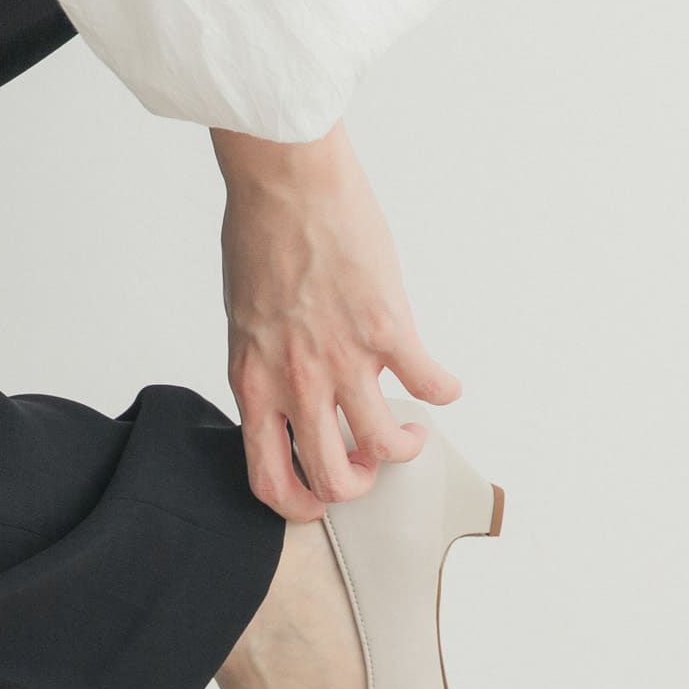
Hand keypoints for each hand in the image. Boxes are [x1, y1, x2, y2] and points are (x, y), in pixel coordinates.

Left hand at [211, 119, 461, 520]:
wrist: (285, 182)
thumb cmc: (260, 240)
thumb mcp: (246, 325)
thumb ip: (269, 371)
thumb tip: (295, 399)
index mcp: (254, 384)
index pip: (269, 480)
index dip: (299, 506)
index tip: (319, 499)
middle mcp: (297, 383)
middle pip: (333, 479)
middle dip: (357, 484)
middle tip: (368, 462)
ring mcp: (343, 359)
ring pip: (384, 445)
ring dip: (403, 445)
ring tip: (408, 427)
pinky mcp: (385, 327)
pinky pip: (428, 382)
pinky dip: (442, 391)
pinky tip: (440, 383)